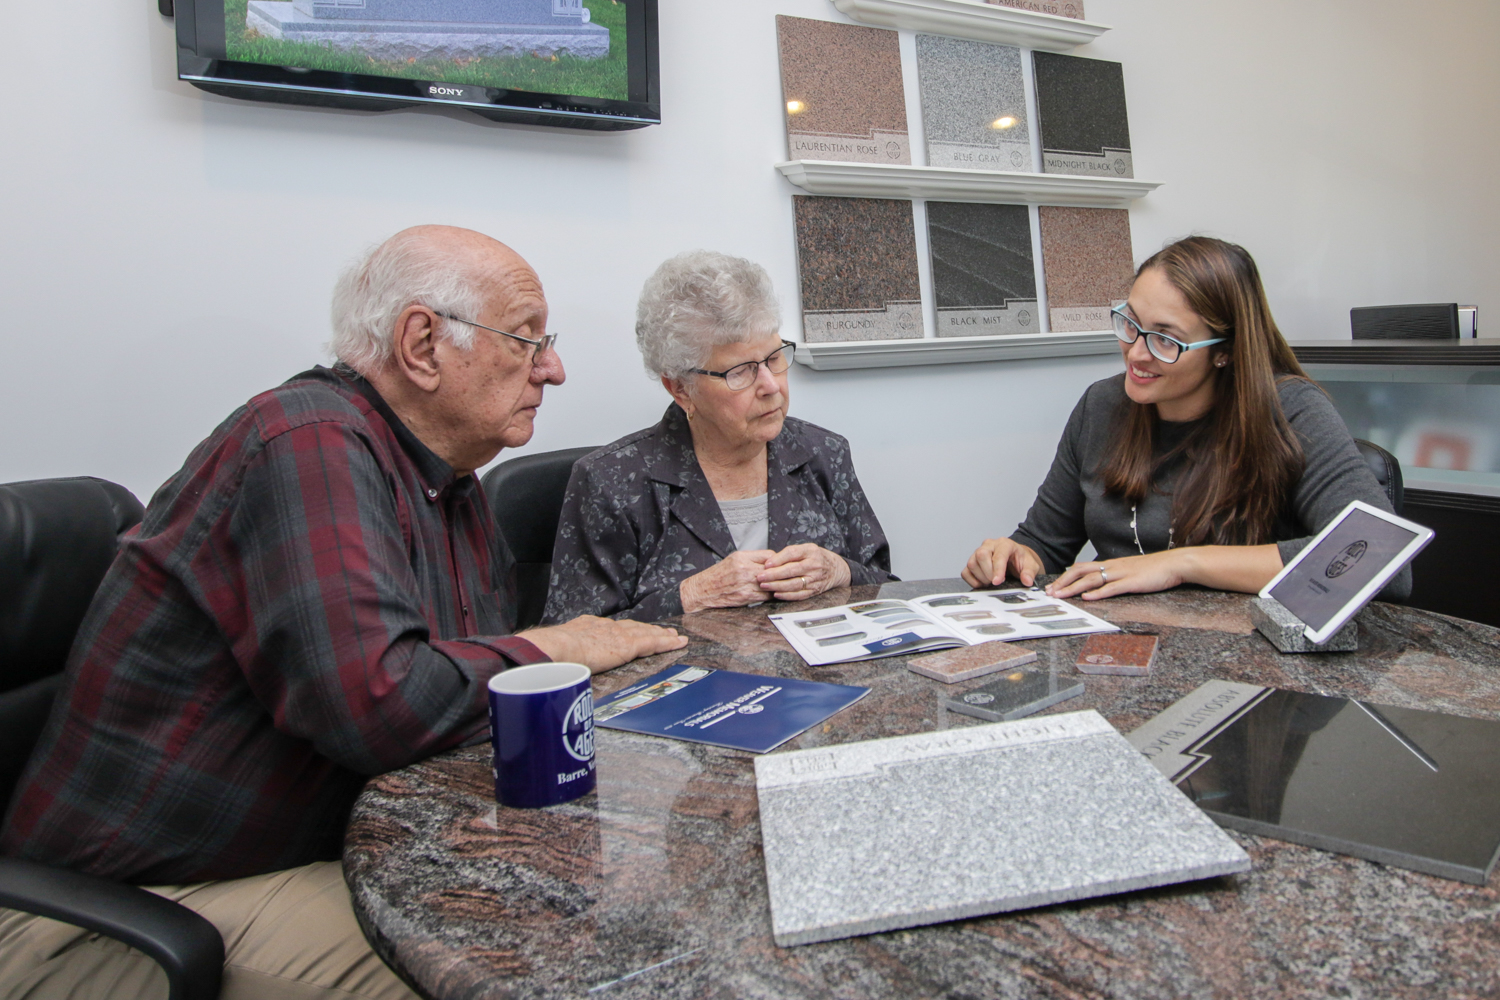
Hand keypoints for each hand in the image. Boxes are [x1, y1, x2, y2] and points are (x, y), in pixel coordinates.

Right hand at [520, 616, 687, 673]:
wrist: (556, 647)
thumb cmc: (551, 653)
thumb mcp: (560, 647)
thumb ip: (568, 654)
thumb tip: (561, 666)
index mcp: (589, 626)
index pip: (613, 628)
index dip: (626, 630)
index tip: (632, 631)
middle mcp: (607, 627)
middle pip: (633, 627)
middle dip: (648, 629)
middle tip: (663, 631)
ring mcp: (619, 635)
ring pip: (647, 633)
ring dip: (661, 635)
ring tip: (674, 637)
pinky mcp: (628, 645)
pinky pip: (653, 643)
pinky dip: (667, 643)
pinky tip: (678, 643)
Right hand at [679, 550, 775, 613]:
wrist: (702, 591)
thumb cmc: (717, 576)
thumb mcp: (733, 560)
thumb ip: (751, 559)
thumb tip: (770, 561)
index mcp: (741, 557)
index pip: (770, 555)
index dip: (776, 561)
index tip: (778, 566)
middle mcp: (743, 568)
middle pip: (773, 569)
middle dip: (778, 574)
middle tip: (783, 577)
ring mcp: (745, 583)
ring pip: (772, 584)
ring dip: (775, 586)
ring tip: (776, 586)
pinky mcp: (746, 596)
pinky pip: (766, 596)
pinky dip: (769, 595)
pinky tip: (768, 594)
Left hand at [756, 544, 851, 601]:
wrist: (836, 569)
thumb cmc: (816, 558)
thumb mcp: (806, 549)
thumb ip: (789, 554)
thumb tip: (770, 562)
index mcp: (810, 551)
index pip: (792, 553)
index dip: (778, 559)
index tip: (766, 565)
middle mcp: (814, 565)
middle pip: (791, 570)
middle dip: (774, 574)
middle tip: (760, 577)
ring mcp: (815, 579)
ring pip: (794, 584)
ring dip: (777, 586)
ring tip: (764, 585)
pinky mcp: (815, 590)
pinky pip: (799, 595)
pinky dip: (787, 595)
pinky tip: (776, 594)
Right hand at [962, 538, 1044, 588]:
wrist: (1015, 559)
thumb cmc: (1020, 560)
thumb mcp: (1031, 565)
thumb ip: (1029, 572)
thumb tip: (1027, 581)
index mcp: (1005, 544)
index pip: (998, 555)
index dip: (997, 569)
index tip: (997, 582)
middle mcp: (989, 545)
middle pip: (981, 555)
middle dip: (988, 573)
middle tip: (996, 582)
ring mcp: (978, 552)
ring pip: (972, 564)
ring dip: (981, 577)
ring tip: (991, 581)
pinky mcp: (972, 561)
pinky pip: (965, 572)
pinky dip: (972, 581)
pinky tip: (982, 583)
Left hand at [1046, 551, 1184, 600]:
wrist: (1175, 564)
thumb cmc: (1155, 569)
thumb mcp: (1130, 571)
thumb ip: (1115, 576)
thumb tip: (1101, 585)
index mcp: (1111, 564)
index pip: (1082, 568)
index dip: (1066, 576)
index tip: (1053, 585)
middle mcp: (1113, 567)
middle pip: (1081, 571)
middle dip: (1063, 582)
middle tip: (1049, 592)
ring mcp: (1122, 574)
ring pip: (1092, 579)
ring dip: (1073, 588)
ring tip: (1060, 595)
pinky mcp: (1133, 582)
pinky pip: (1112, 588)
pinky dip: (1098, 593)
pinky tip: (1087, 598)